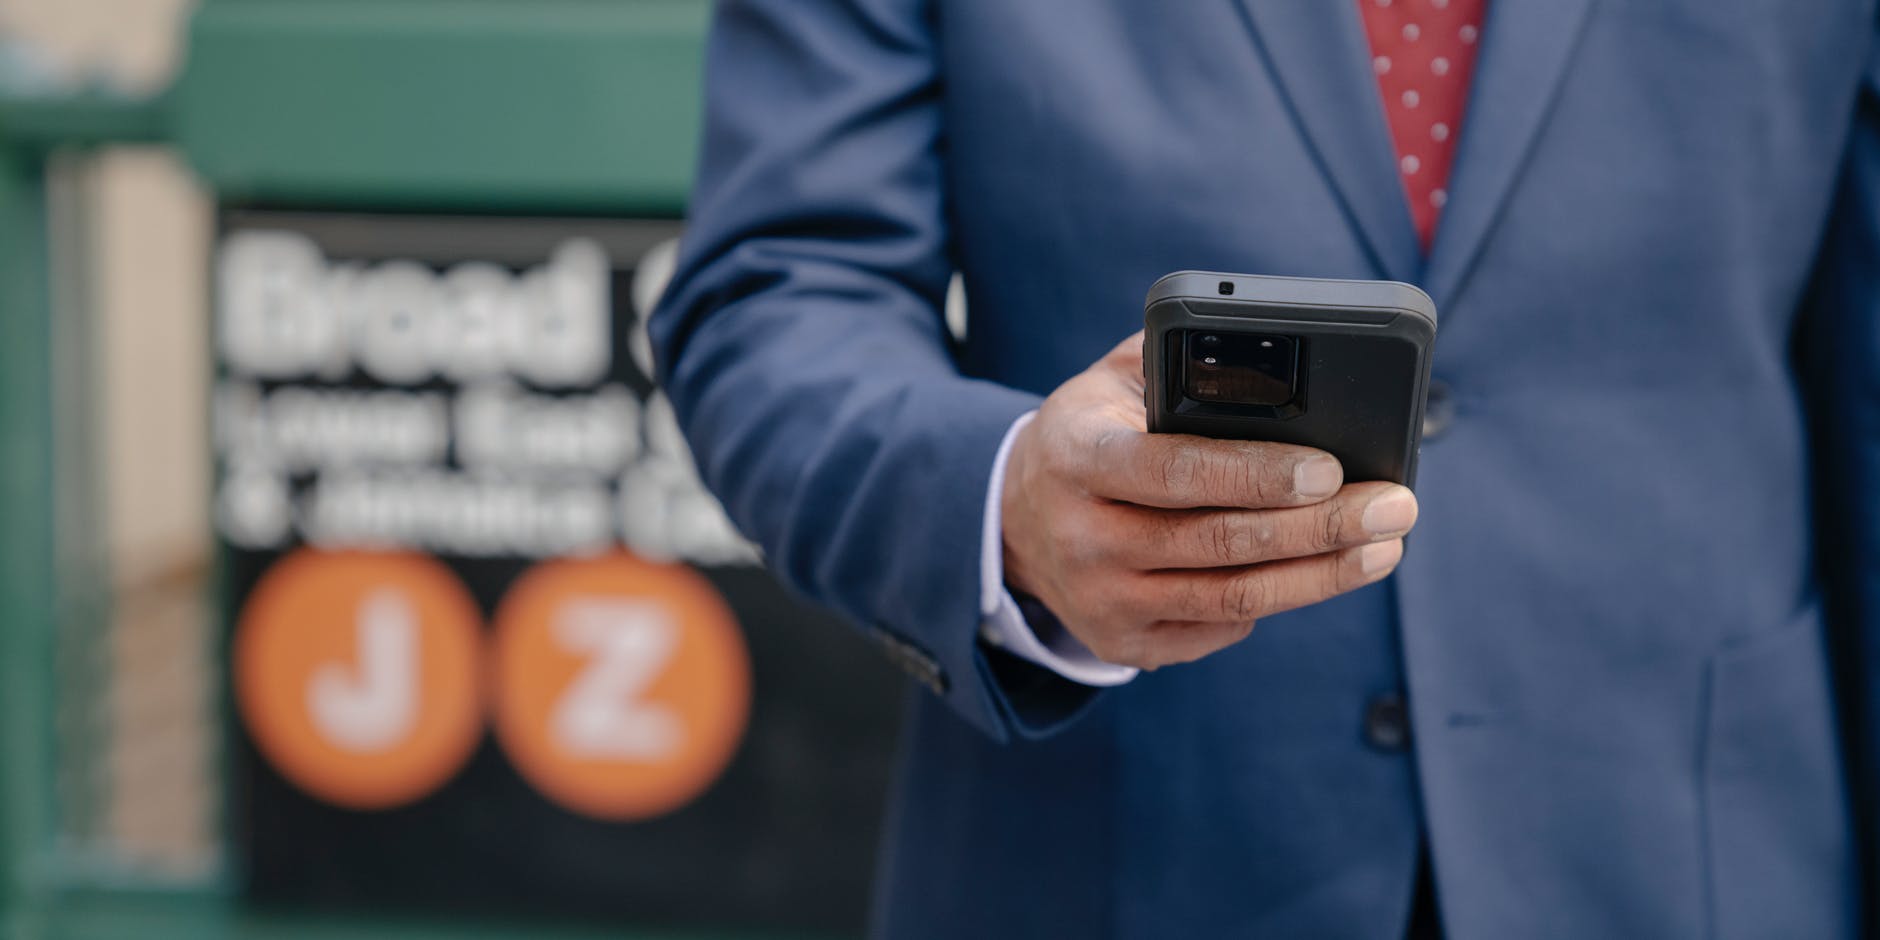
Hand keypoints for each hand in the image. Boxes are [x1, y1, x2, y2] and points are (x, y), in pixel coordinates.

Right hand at [1001, 333, 1417, 670]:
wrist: (1017, 519)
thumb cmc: (1091, 434)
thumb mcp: (1111, 381)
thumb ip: (1181, 362)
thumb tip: (1275, 358)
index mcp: (1078, 456)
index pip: (1175, 470)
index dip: (1256, 474)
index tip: (1331, 468)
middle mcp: (1082, 536)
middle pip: (1220, 540)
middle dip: (1320, 527)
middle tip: (1394, 507)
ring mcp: (1102, 600)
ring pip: (1232, 597)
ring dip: (1320, 575)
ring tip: (1383, 546)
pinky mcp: (1122, 643)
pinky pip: (1219, 629)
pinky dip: (1278, 600)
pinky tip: (1322, 573)